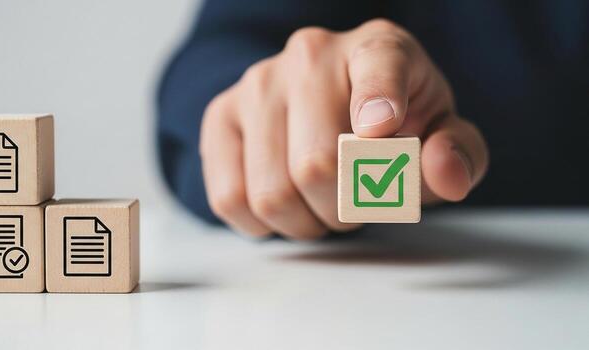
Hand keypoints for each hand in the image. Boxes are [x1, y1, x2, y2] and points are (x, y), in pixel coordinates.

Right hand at [200, 19, 488, 239]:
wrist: (325, 106)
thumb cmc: (389, 122)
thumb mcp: (437, 133)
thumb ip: (457, 153)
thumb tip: (445, 173)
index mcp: (378, 49)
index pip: (380, 66)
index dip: (380, 99)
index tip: (380, 127)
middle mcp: (309, 55)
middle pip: (320, 166)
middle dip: (346, 210)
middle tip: (357, 201)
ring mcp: (256, 84)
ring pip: (272, 193)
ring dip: (307, 221)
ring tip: (322, 201)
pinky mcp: (220, 116)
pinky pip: (230, 198)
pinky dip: (264, 223)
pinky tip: (286, 201)